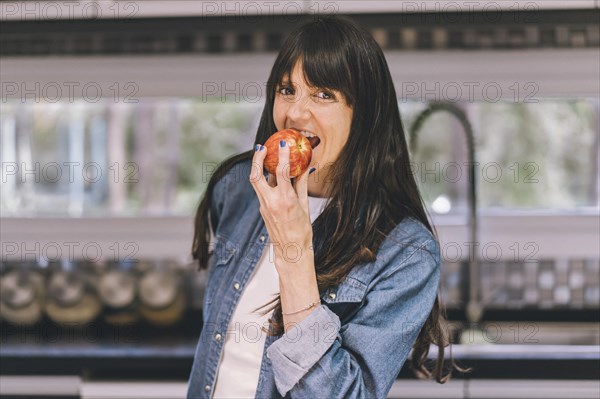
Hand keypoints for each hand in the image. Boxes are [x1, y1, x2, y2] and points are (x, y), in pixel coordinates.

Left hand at [249, 142, 313, 272]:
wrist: (291, 252)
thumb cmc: (302, 231)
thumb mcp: (305, 206)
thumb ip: (302, 185)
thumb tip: (306, 167)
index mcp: (285, 200)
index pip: (282, 172)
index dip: (282, 155)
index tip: (283, 143)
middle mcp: (271, 202)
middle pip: (256, 175)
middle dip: (256, 159)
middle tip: (261, 147)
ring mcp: (264, 207)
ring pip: (257, 182)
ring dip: (260, 168)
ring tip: (266, 157)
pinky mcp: (263, 210)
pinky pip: (263, 191)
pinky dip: (267, 181)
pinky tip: (274, 176)